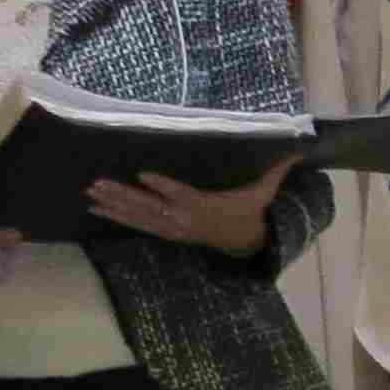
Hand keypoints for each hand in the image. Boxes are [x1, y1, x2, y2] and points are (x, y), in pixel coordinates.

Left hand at [85, 154, 297, 256]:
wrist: (245, 243)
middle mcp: (184, 219)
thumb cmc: (249, 211)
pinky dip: (116, 216)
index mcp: (205, 206)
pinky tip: (95, 209)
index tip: (144, 175)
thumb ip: (277, 170)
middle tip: (99, 183)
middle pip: (151, 207)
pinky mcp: (166, 232)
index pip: (182, 195)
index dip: (163, 186)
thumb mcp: (264, 193)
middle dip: (123, 196)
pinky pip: (137, 225)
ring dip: (113, 205)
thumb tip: (300, 146)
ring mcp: (173, 228)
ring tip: (90, 193)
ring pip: (139, 217)